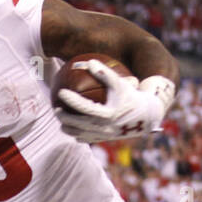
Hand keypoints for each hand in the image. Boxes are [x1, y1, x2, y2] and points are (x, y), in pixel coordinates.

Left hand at [55, 61, 170, 142]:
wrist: (145, 117)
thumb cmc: (131, 96)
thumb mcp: (121, 83)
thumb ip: (105, 73)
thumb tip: (89, 61)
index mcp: (108, 114)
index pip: (84, 107)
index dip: (71, 100)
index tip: (61, 92)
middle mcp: (105, 128)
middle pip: (78, 125)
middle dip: (64, 118)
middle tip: (55, 109)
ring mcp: (104, 136)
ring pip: (80, 135)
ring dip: (68, 128)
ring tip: (61, 120)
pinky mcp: (104, 140)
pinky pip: (86, 139)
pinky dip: (77, 134)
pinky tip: (72, 127)